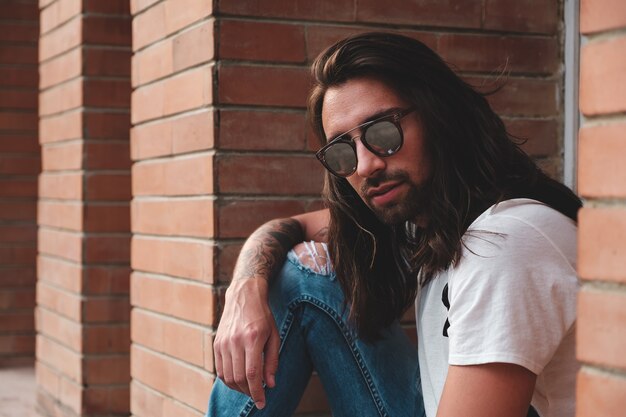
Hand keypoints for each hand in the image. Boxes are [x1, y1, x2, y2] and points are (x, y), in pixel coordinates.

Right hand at [214, 277, 279, 409]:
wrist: (243, 295)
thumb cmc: (263, 316)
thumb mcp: (274, 336)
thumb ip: (272, 361)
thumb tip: (270, 384)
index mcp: (252, 338)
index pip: (252, 374)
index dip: (257, 392)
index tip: (262, 403)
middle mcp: (235, 341)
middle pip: (239, 378)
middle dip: (249, 392)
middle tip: (258, 395)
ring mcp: (223, 342)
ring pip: (228, 376)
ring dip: (239, 388)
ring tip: (249, 388)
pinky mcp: (216, 343)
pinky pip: (220, 369)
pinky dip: (229, 379)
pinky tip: (239, 379)